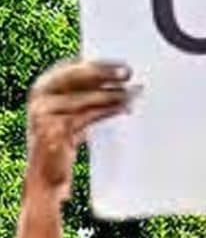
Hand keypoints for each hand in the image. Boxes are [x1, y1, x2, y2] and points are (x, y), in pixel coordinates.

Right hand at [23, 59, 132, 203]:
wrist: (48, 173)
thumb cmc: (66, 138)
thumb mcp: (75, 111)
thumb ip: (88, 92)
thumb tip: (122, 76)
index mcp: (43, 85)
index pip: (71, 66)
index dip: (98, 63)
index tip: (122, 64)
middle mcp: (39, 96)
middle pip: (74, 77)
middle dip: (103, 73)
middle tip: (128, 73)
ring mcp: (43, 113)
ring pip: (84, 98)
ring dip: (112, 95)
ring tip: (133, 93)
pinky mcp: (53, 130)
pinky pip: (87, 116)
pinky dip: (108, 110)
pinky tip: (124, 108)